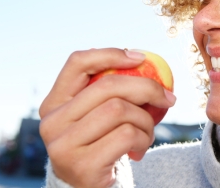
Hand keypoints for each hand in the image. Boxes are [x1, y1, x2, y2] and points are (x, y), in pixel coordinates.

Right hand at [39, 48, 175, 187]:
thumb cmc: (99, 145)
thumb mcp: (95, 117)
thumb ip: (106, 92)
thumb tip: (139, 59)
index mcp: (53, 103)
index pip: (77, 63)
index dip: (111, 54)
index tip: (141, 58)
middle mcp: (52, 122)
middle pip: (108, 87)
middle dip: (147, 88)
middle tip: (168, 98)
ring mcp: (64, 145)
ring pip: (120, 110)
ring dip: (146, 121)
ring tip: (147, 132)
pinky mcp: (83, 165)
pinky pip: (127, 135)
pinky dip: (144, 139)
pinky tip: (140, 149)